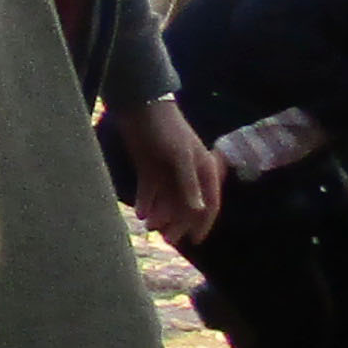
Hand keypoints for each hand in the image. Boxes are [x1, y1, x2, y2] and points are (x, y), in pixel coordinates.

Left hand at [118, 94, 224, 249]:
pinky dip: (146, 203)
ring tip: (149, 226)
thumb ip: (188, 184)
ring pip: (167, 202)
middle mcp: (188, 174)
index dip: (203, 223)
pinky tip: (140, 213)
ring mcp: (167, 173)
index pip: (209, 202)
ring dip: (160, 215)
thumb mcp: (179, 156)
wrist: (138, 106)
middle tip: (166, 239)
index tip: (194, 241)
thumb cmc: (165, 128)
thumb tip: (199, 211)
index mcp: (203, 169)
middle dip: (178, 223)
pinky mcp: (148, 169)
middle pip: (186, 206)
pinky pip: (150, 192)